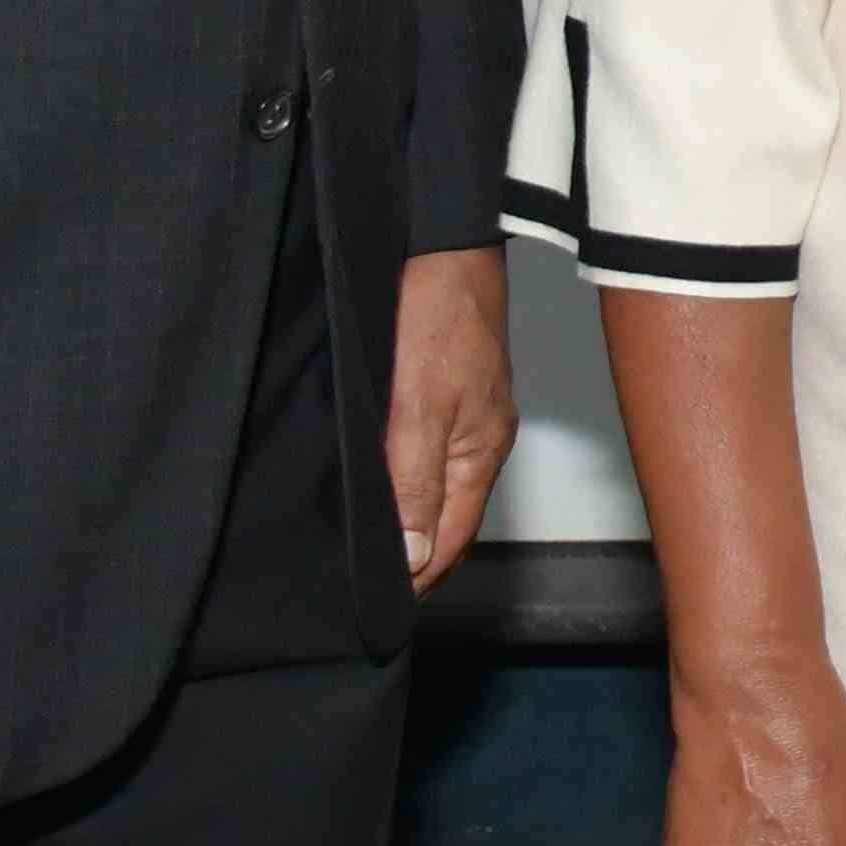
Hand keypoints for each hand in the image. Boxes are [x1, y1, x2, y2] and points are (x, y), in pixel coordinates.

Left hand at [384, 245, 516, 589]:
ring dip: (408, 521)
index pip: (451, 539)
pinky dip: (407, 483)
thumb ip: (415, 482)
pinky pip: (429, 457)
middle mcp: (480, 440)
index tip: (380, 604)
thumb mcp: (418, 407)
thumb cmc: (437, 315)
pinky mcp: (449, 391)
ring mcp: (467, 415)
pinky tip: (379, 483)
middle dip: (414, 557)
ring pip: (437, 489)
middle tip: (365, 585)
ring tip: (367, 546)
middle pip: (448, 520)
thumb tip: (414, 555)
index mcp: (481, 452)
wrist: (443, 242)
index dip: (419, 575)